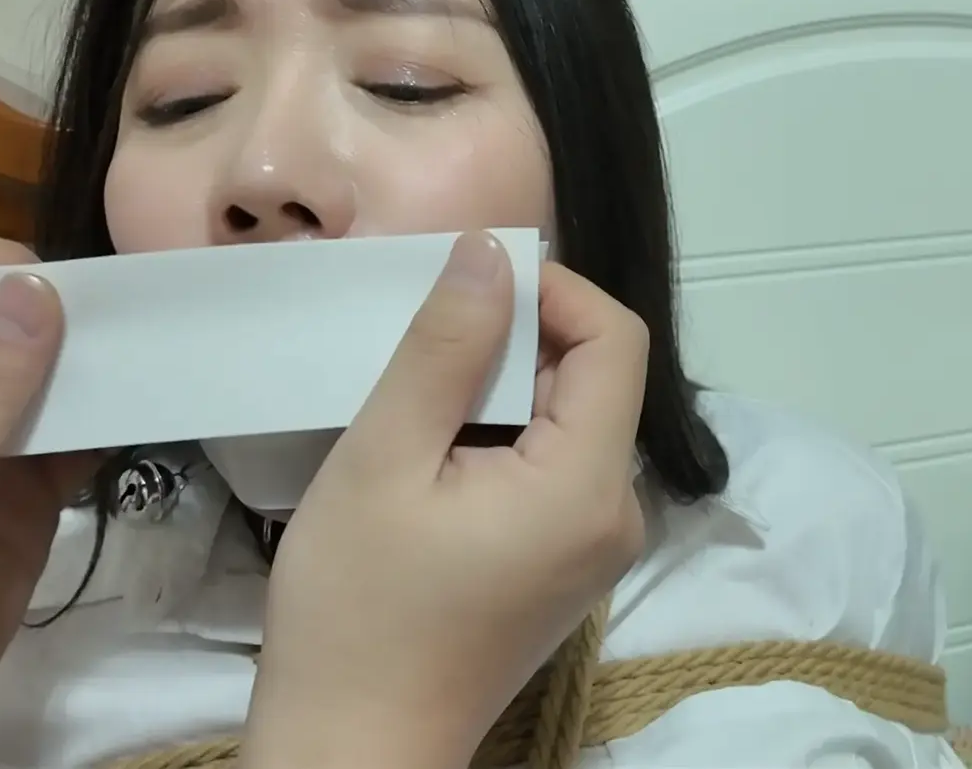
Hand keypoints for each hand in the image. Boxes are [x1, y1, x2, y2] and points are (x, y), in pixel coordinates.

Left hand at [0, 234, 97, 768]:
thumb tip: (38, 289)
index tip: (69, 294)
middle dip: (63, 320)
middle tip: (147, 323)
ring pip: (39, 391)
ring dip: (95, 378)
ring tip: (163, 367)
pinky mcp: (10, 515)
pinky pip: (65, 453)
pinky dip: (107, 436)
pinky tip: (150, 424)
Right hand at [245, 231, 647, 768]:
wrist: (353, 749)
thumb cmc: (358, 611)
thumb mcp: (383, 461)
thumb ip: (444, 349)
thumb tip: (491, 252)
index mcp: (590, 485)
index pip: (618, 339)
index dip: (554, 291)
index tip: (468, 283)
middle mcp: (617, 513)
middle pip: (599, 377)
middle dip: (522, 335)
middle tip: (428, 332)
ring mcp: (596, 546)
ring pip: (573, 419)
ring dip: (506, 384)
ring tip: (420, 387)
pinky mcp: (564, 566)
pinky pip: (555, 467)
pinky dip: (504, 434)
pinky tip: (434, 446)